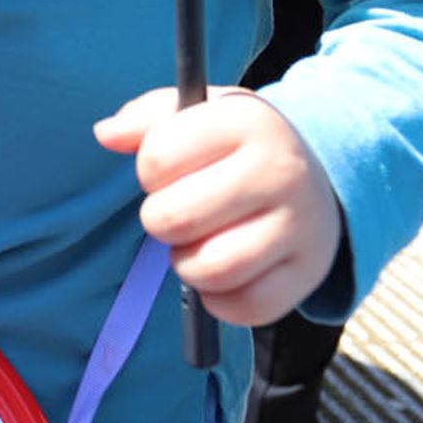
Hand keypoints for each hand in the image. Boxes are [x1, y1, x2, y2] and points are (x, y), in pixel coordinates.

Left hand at [94, 86, 342, 327]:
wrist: (316, 179)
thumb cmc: (238, 147)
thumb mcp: (199, 114)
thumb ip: (146, 117)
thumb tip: (106, 134)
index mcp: (247, 120)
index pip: (156, 158)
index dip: (149, 170)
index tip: (170, 170)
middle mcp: (280, 170)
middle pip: (173, 219)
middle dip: (161, 221)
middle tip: (180, 213)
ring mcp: (300, 225)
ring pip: (209, 269)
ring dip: (188, 264)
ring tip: (199, 243)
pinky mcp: (307, 274)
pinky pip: (244, 307)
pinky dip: (221, 299)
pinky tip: (225, 273)